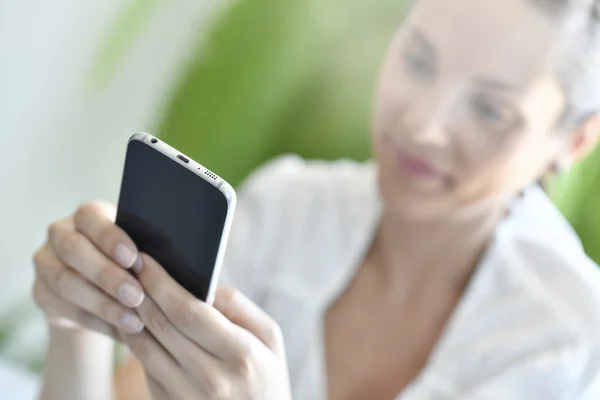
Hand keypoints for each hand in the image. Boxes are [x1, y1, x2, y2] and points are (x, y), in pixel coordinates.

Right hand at [33, 201, 145, 339]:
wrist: (100, 288)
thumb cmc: (130, 262)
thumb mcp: (139, 250)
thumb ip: (147, 249)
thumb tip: (176, 260)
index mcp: (87, 215)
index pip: (91, 217)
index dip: (110, 238)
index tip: (134, 259)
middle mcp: (60, 233)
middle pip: (74, 250)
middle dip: (107, 275)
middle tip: (136, 296)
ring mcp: (45, 262)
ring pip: (66, 282)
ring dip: (103, 304)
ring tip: (133, 321)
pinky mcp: (40, 293)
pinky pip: (65, 308)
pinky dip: (96, 321)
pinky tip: (120, 330)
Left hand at [120, 254, 291, 399]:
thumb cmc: (267, 376)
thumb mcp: (271, 339)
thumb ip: (239, 307)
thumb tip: (202, 286)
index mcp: (241, 355)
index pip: (189, 312)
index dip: (162, 284)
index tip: (146, 260)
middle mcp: (211, 379)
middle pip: (162, 326)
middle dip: (141, 291)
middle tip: (128, 266)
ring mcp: (187, 397)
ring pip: (144, 347)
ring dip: (131, 315)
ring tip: (127, 290)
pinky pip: (145, 367)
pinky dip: (136, 340)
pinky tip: (136, 321)